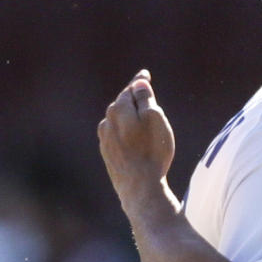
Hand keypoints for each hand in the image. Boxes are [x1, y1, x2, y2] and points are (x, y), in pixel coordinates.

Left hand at [98, 69, 174, 207]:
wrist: (139, 187)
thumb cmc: (152, 152)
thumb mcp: (156, 118)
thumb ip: (145, 98)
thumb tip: (138, 83)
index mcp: (119, 108)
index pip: (131, 89)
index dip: (140, 81)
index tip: (145, 74)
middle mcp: (107, 121)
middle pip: (123, 105)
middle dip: (133, 101)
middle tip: (144, 97)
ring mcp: (105, 140)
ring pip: (118, 122)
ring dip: (128, 119)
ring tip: (139, 122)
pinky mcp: (108, 156)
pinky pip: (117, 138)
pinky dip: (125, 135)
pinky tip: (132, 142)